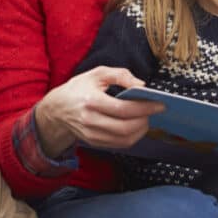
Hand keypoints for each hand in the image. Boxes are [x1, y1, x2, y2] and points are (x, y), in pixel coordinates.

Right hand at [34, 66, 163, 156]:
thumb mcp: (97, 73)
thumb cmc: (78, 89)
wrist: (57, 109)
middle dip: (145, 120)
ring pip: (124, 139)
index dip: (145, 108)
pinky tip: (135, 126)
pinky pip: (119, 144)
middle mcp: (90, 120)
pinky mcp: (94, 142)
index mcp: (91, 100)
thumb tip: (142, 85)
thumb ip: (121, 75)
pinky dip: (131, 137)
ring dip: (141, 130)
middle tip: (153, 111)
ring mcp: (91, 134)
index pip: (123, 109)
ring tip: (145, 118)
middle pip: (126, 127)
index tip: (160, 104)